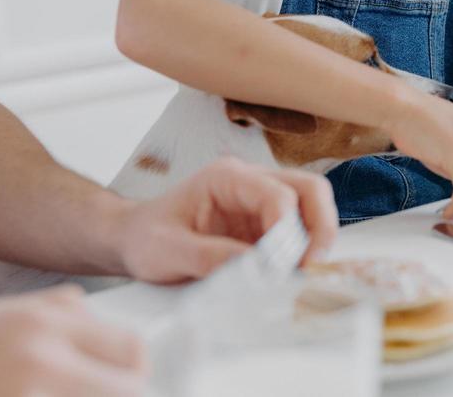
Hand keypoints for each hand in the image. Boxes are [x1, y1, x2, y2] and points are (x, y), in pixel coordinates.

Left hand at [115, 158, 337, 284]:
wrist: (132, 240)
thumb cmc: (145, 238)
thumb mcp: (166, 251)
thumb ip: (209, 257)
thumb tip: (255, 268)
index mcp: (227, 177)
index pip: (278, 194)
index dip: (287, 229)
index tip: (280, 266)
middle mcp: (252, 183)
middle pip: (309, 189)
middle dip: (320, 226)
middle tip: (311, 265)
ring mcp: (261, 203)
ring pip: (312, 207)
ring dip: (315, 239)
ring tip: (302, 272)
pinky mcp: (264, 225)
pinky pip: (298, 231)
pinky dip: (303, 252)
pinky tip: (291, 275)